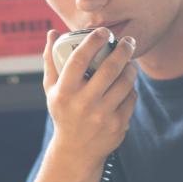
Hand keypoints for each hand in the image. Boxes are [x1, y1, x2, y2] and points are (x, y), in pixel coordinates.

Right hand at [42, 28, 137, 166]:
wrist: (76, 151)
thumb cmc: (63, 112)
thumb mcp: (51, 90)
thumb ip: (52, 60)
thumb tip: (53, 33)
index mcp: (64, 92)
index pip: (78, 60)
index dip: (92, 41)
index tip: (103, 31)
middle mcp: (83, 104)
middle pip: (109, 69)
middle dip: (122, 50)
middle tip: (127, 40)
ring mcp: (102, 115)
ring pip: (124, 82)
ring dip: (130, 67)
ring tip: (129, 60)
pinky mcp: (118, 124)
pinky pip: (131, 97)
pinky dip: (131, 87)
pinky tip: (127, 83)